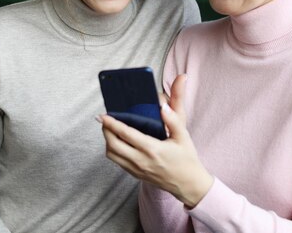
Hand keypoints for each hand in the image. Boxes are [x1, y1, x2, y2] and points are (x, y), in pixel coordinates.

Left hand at [100, 74, 213, 207]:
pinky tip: (117, 142)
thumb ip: (173, 120)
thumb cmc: (186, 159)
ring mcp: (137, 169)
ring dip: (107, 141)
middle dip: (106, 131)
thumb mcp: (183, 137)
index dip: (112, 124)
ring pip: (112, 155)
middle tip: (105, 120)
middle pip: (113, 145)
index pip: (126, 134)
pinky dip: (113, 150)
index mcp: (152, 149)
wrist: (188, 184)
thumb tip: (162, 107)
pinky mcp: (135, 175)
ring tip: (110, 130)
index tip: (103, 115)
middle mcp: (141, 160)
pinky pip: (117, 162)